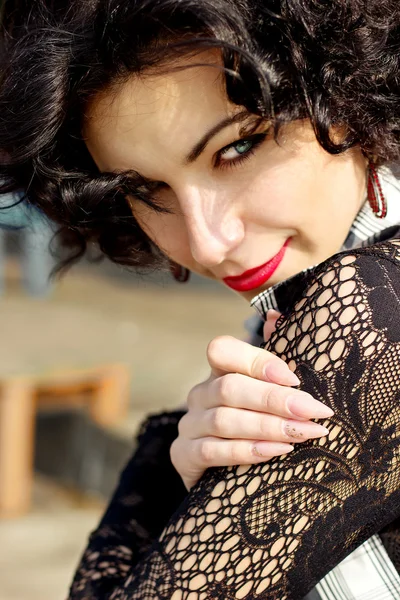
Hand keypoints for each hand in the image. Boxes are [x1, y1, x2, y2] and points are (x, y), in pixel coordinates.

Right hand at [171, 325, 333, 490]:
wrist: (232, 479)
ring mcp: (189, 424)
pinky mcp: (182, 455)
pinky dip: (247, 451)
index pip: (222, 350)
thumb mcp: (269, 394)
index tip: (294, 379)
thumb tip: (274, 316)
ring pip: (224, 420)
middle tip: (314, 411)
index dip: (256, 361)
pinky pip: (212, 450)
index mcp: (219, 372)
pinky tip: (276, 452)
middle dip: (275, 400)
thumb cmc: (257, 427)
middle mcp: (200, 394)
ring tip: (303, 434)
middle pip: (230, 387)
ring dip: (268, 427)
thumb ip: (274, 358)